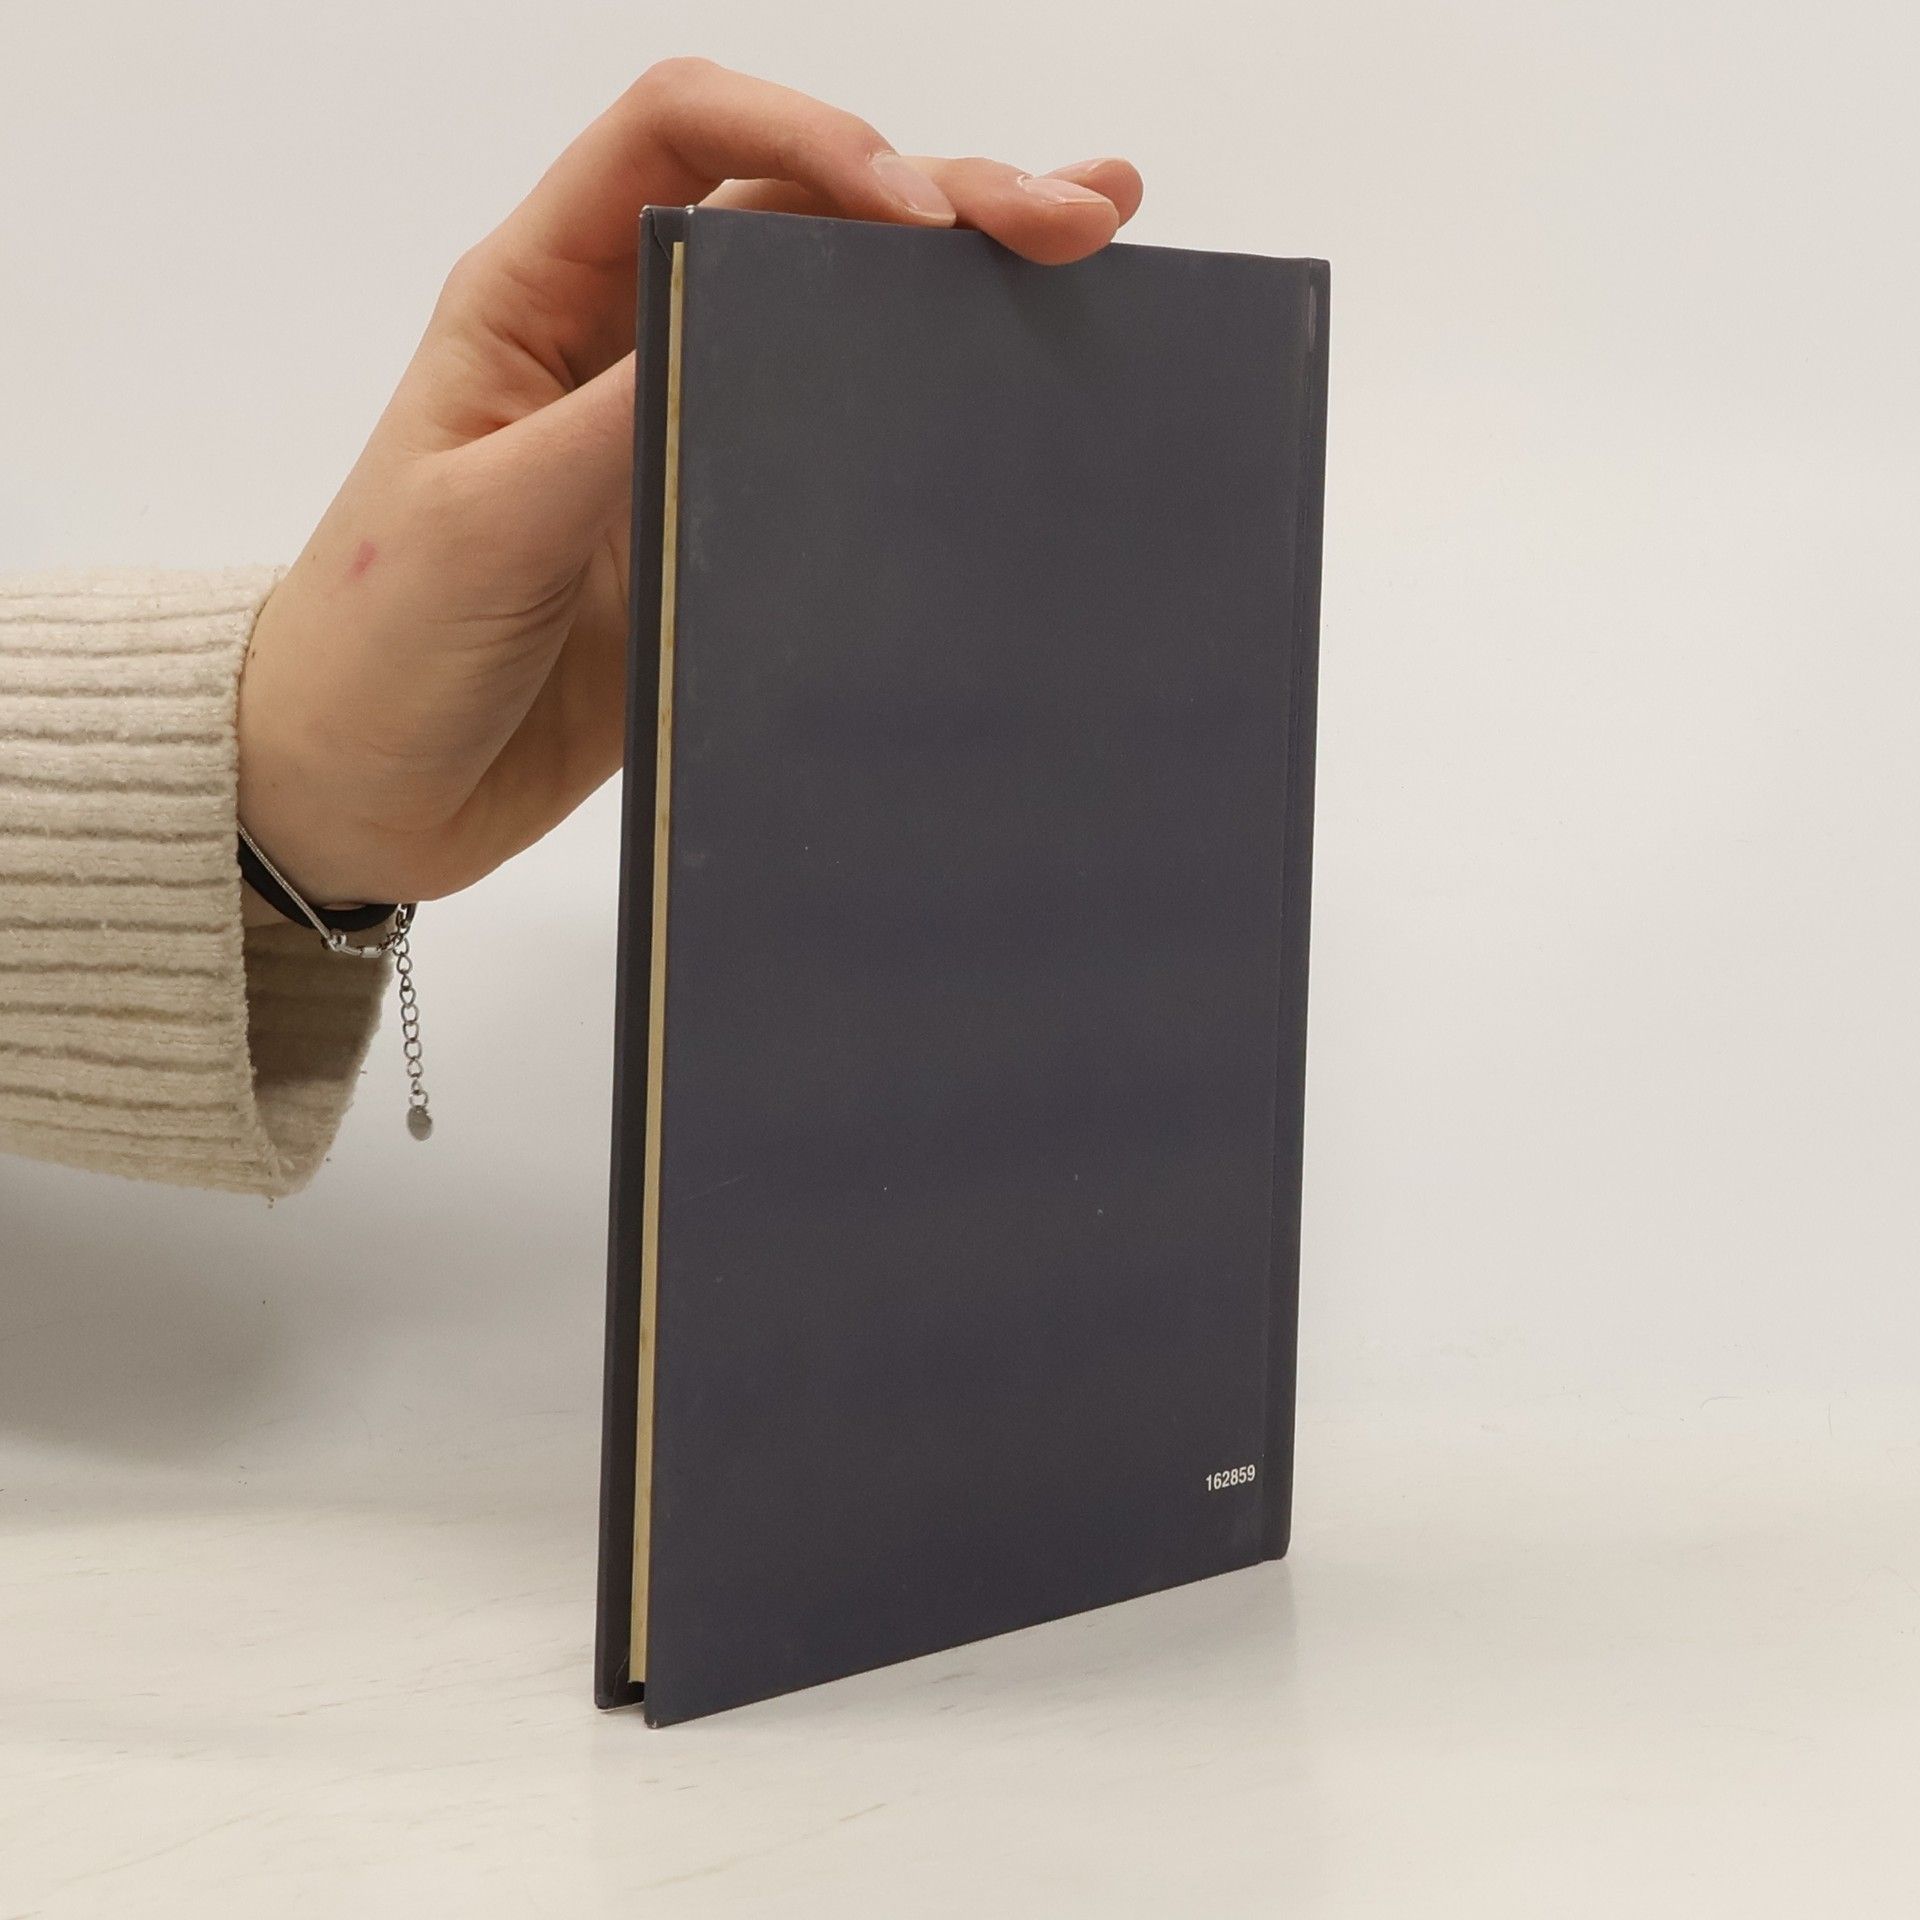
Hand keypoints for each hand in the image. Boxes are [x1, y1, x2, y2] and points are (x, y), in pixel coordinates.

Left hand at [236, 58, 1142, 905]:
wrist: (358, 793)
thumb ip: (606, 429)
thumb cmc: (376, 647)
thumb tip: (747, 335)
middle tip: (1076, 218)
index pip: (680, 137)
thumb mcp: (480, 526)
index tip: (917, 210)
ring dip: (955, 288)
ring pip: (834, 323)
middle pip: (794, 215)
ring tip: (1090, 262)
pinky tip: (1011, 407)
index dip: (810, 137)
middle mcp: (620, 344)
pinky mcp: (716, 533)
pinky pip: (835, 455)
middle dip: (938, 197)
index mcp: (538, 297)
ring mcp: (678, 437)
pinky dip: (925, 417)